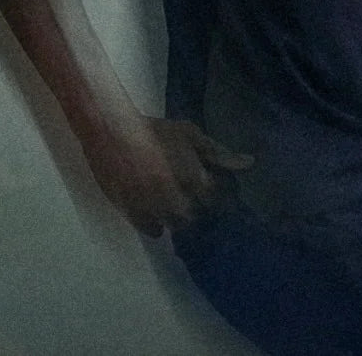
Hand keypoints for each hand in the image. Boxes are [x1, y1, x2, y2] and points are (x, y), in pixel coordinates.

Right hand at [84, 114, 252, 236]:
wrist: (111, 132)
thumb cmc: (153, 131)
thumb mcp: (188, 134)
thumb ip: (217, 152)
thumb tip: (250, 164)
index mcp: (194, 180)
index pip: (218, 201)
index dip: (217, 195)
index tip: (213, 189)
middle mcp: (177, 200)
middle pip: (198, 217)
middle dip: (197, 207)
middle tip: (189, 193)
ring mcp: (155, 211)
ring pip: (177, 226)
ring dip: (178, 216)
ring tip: (173, 200)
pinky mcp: (134, 215)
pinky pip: (154, 231)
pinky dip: (158, 223)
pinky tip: (156, 209)